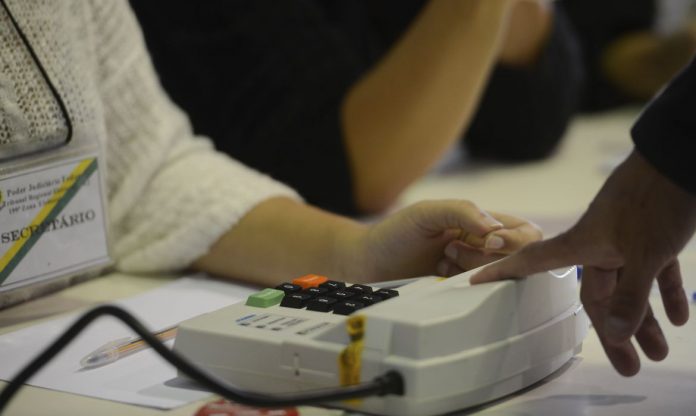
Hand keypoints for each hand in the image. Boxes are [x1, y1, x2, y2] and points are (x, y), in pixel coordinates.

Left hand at [356, 200, 541, 281]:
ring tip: (441, 262)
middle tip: (453, 251)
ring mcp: (473, 273)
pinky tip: (439, 277)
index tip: (490, 242)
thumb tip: (496, 228)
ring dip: (471, 269)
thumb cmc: (394, 234)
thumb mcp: (426, 213)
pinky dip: (463, 287)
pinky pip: (481, 297)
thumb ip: (462, 211)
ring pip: (499, 278)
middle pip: (517, 258)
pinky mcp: (461, 295)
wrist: (367, 265)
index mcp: (481, 224)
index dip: (516, 240)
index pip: (524, 231)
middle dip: (488, 257)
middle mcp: (482, 249)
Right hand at [468, 151, 695, 375]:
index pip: (531, 262)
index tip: (474, 280)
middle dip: (615, 331)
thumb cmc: (654, 199)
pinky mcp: (652, 234)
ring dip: (645, 319)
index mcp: (582, 244)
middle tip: (631, 364)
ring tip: (658, 350)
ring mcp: (625, 239)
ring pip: (630, 287)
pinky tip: (677, 315)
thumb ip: (632, 295)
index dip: (501, 272)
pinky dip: (664, 293)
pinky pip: (654, 271)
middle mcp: (598, 244)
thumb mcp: (644, 252)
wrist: (681, 156)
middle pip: (597, 295)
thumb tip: (616, 333)